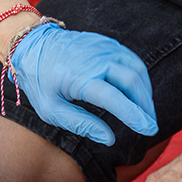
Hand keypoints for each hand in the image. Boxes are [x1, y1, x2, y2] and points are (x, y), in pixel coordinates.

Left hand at [7, 22, 157, 145]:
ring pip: (136, 68)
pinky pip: (130, 58)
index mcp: (79, 78)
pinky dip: (138, 76)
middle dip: (145, 105)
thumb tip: (109, 139)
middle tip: (150, 125)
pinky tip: (137, 91)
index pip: (114, 98)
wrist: (31, 43)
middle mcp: (94, 59)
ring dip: (145, 91)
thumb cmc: (39, 80)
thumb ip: (81, 125)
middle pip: (132, 80)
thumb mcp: (50, 110)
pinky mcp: (105, 42)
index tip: (148, 130)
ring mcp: (102, 47)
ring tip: (145, 111)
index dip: (134, 115)